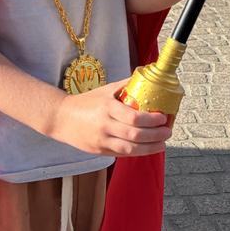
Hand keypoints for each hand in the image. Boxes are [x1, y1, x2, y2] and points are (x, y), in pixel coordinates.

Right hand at [50, 78, 171, 156]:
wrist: (61, 118)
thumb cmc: (86, 102)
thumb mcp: (105, 90)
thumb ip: (125, 85)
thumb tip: (146, 76)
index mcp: (107, 108)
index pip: (134, 118)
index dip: (152, 120)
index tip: (163, 117)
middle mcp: (105, 126)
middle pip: (136, 135)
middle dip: (156, 135)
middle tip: (168, 131)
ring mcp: (102, 141)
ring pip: (131, 149)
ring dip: (151, 148)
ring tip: (163, 143)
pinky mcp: (100, 151)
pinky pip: (123, 154)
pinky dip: (139, 152)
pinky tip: (149, 148)